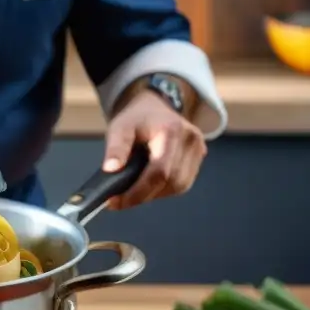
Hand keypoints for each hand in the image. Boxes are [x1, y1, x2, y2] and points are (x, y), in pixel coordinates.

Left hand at [102, 91, 206, 210]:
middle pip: (171, 182)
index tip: (115, 202)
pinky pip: (183, 183)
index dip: (138, 192)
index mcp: (171, 131)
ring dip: (155, 194)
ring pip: (179, 186)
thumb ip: (115, 148)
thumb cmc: (135, 118)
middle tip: (120, 199)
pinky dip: (164, 189)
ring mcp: (198, 149)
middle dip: (143, 196)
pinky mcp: (199, 156)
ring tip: (134, 190)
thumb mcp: (118, 128)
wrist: (152, 107)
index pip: (159, 172)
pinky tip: (149, 184)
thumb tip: (111, 169)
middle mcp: (191, 140)